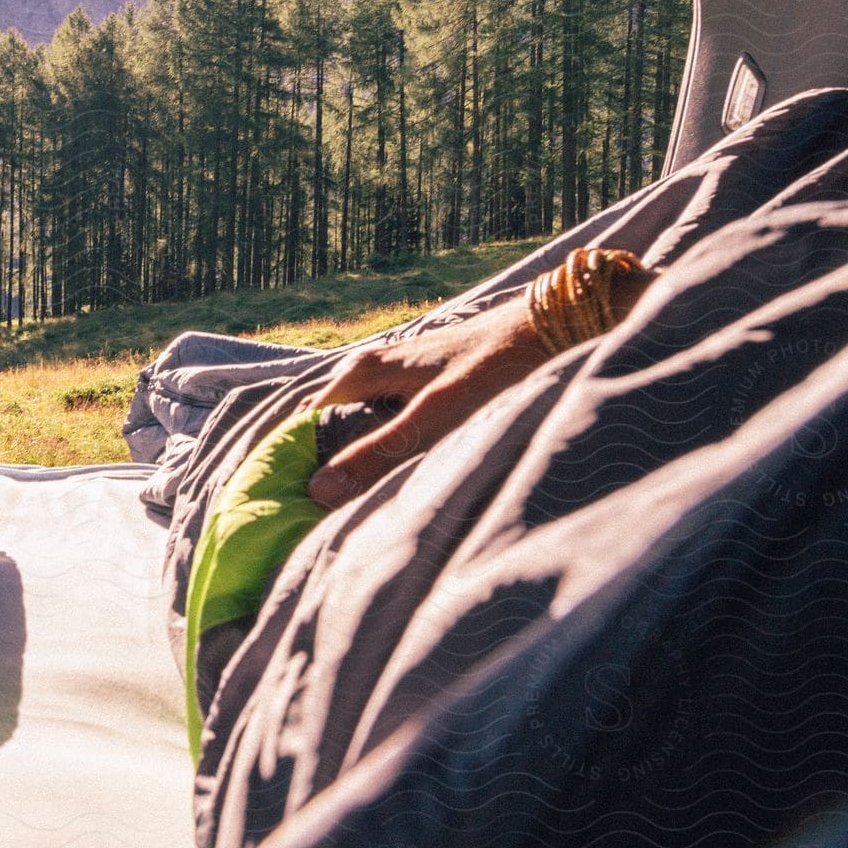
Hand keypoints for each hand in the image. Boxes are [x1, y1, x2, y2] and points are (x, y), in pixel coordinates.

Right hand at [308, 264, 657, 507]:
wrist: (555, 326)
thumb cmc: (497, 368)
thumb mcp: (436, 418)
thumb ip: (379, 454)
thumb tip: (317, 492)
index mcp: (360, 372)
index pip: (302, 426)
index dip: (294, 466)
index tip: (292, 509)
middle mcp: (370, 369)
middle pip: (328, 429)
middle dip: (325, 471)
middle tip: (323, 521)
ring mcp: (397, 376)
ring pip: (358, 429)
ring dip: (358, 465)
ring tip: (359, 509)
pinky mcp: (424, 386)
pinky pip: (385, 426)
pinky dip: (385, 453)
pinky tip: (399, 478)